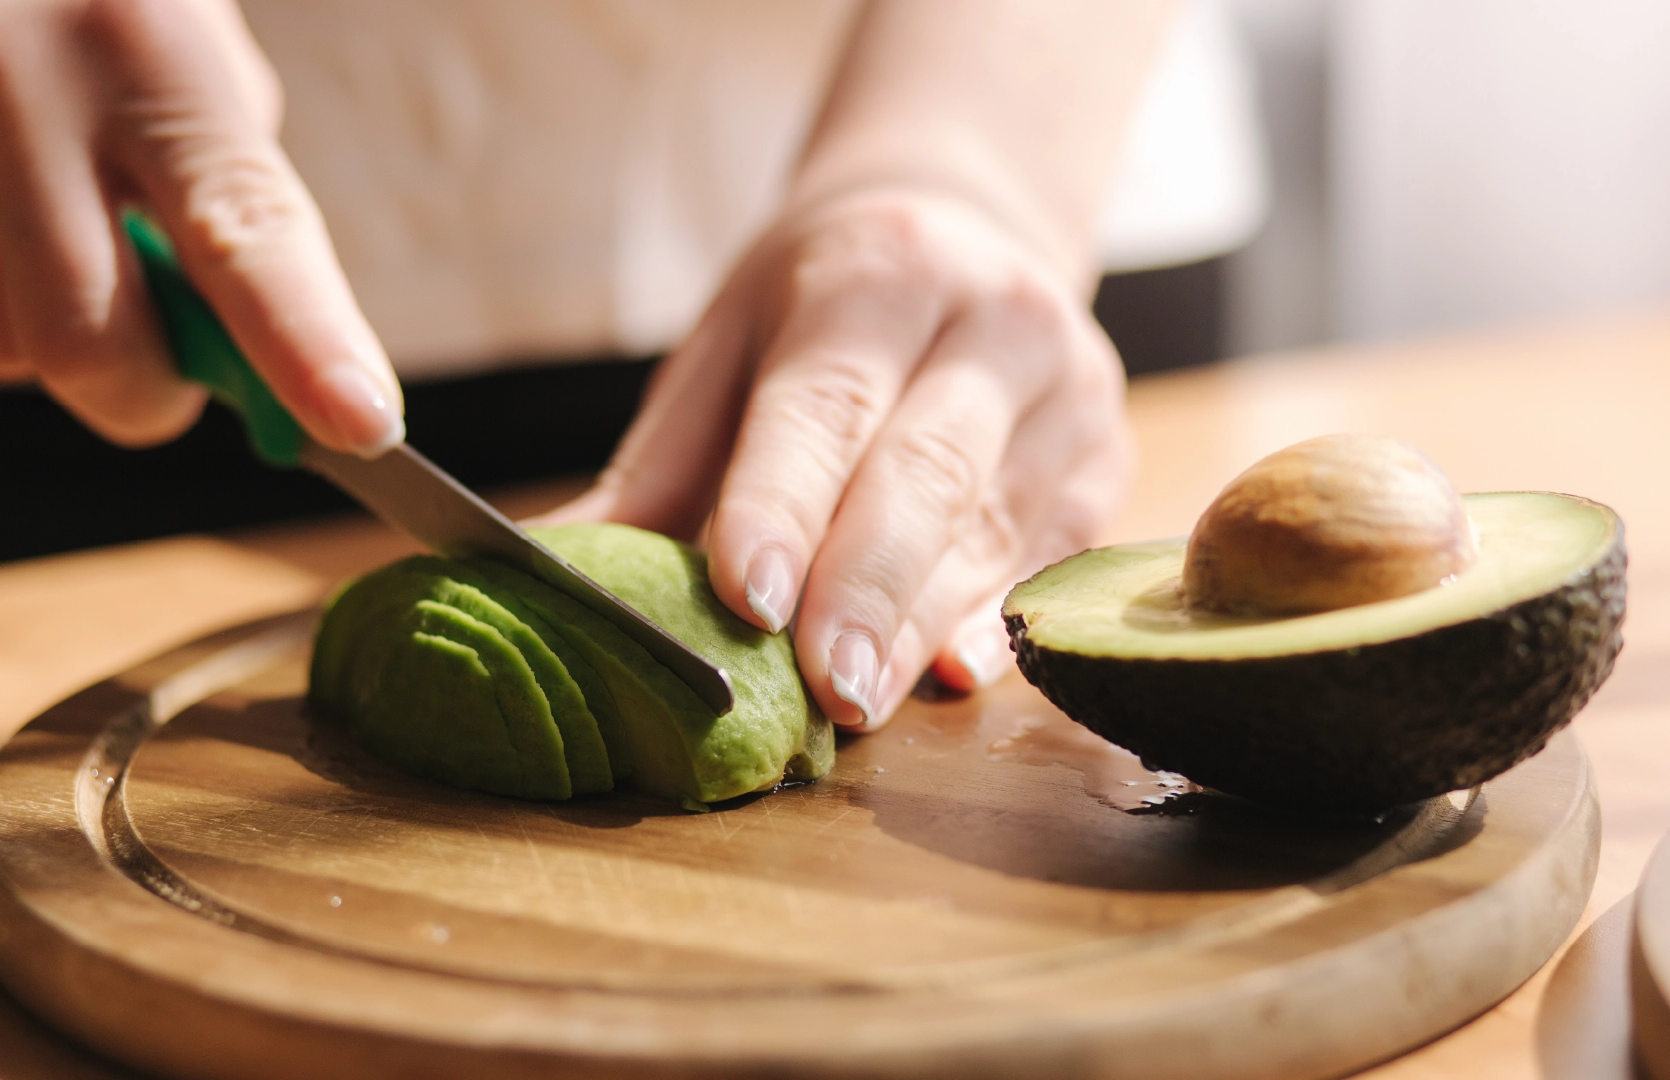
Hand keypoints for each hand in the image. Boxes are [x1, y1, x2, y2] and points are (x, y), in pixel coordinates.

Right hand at [0, 0, 399, 452]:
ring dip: (52, 333)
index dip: (307, 347)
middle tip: (171, 372)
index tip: (364, 426)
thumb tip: (256, 358)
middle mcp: (16, 89)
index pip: (242, 236)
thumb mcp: (190, 47)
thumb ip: (226, 191)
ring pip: (0, 345)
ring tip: (59, 227)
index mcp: (146, 52)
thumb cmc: (105, 1)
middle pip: (87, 343)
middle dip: (147, 394)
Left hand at [541, 188, 1134, 728]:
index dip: (785, 501)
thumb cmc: (826, 301)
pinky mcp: (1108, 456)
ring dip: (921, 625)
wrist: (969, 230)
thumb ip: (664, 464)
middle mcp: (992, 319)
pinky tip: (952, 673)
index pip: (828, 400)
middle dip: (868, 588)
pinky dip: (998, 620)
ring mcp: (1068, 390)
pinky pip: (1055, 555)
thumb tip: (562, 576)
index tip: (746, 596)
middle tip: (819, 690)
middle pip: (928, 471)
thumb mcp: (731, 341)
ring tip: (858, 705)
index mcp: (879, 273)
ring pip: (995, 526)